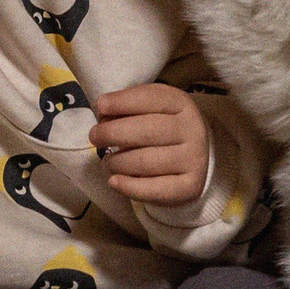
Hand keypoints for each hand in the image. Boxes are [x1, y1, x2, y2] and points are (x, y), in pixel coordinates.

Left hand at [92, 83, 211, 207]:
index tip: (101, 106)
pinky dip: (128, 186)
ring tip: (109, 161)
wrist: (194, 159)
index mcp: (182, 104)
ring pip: (145, 162)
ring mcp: (194, 159)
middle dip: (112, 133)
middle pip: (147, 131)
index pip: (152, 99)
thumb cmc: (162, 129)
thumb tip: (102, 112)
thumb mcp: (151, 109)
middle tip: (95, 137)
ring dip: (117, 162)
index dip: (123, 101)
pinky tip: (114, 181)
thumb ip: (128, 106)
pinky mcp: (190, 186)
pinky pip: (153, 189)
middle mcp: (193, 129)